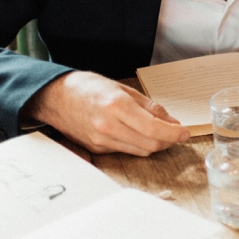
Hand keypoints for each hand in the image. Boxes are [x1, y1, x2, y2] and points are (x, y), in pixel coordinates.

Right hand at [23, 72, 189, 155]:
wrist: (54, 97)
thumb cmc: (87, 88)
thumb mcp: (122, 89)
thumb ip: (150, 107)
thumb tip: (172, 122)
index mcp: (117, 107)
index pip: (154, 129)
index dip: (174, 134)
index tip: (185, 132)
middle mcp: (108, 126)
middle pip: (150, 144)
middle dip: (168, 141)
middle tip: (176, 133)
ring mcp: (101, 140)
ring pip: (140, 151)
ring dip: (155, 144)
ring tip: (160, 133)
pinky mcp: (97, 149)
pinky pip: (126, 151)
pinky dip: (138, 145)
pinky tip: (139, 135)